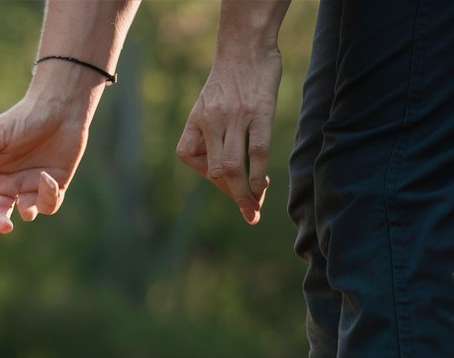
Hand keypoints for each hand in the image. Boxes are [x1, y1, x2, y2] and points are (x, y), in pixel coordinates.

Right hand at [0, 78, 97, 253]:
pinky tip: (49, 177)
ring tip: (30, 200)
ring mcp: (28, 186)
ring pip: (24, 212)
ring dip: (27, 210)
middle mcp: (5, 182)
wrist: (60, 108)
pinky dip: (48, 196)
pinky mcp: (51, 187)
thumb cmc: (25, 117)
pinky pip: (47, 204)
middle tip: (5, 226)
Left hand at [175, 48, 281, 224]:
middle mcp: (212, 121)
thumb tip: (226, 171)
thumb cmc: (230, 80)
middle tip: (248, 214)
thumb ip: (211, 134)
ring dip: (244, 194)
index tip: (228, 180)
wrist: (246, 46)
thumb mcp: (208, 105)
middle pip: (216, 171)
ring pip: (234, 167)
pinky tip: (262, 187)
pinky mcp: (260, 112)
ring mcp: (236, 117)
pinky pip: (257, 151)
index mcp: (196, 120)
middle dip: (231, 196)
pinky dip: (259, 175)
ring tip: (254, 208)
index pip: (191, 158)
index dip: (209, 175)